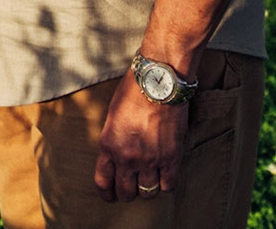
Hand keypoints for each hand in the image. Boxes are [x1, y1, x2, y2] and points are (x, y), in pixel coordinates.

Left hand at [94, 73, 186, 201]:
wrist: (159, 79)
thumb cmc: (134, 90)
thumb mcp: (113, 116)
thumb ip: (113, 141)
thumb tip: (117, 157)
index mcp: (108, 146)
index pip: (103, 183)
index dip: (107, 194)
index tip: (111, 195)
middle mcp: (127, 157)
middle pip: (126, 193)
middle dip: (128, 193)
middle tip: (132, 187)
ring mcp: (150, 159)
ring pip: (148, 192)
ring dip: (148, 188)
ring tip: (150, 179)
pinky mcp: (171, 157)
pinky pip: (169, 185)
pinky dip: (166, 183)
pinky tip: (165, 174)